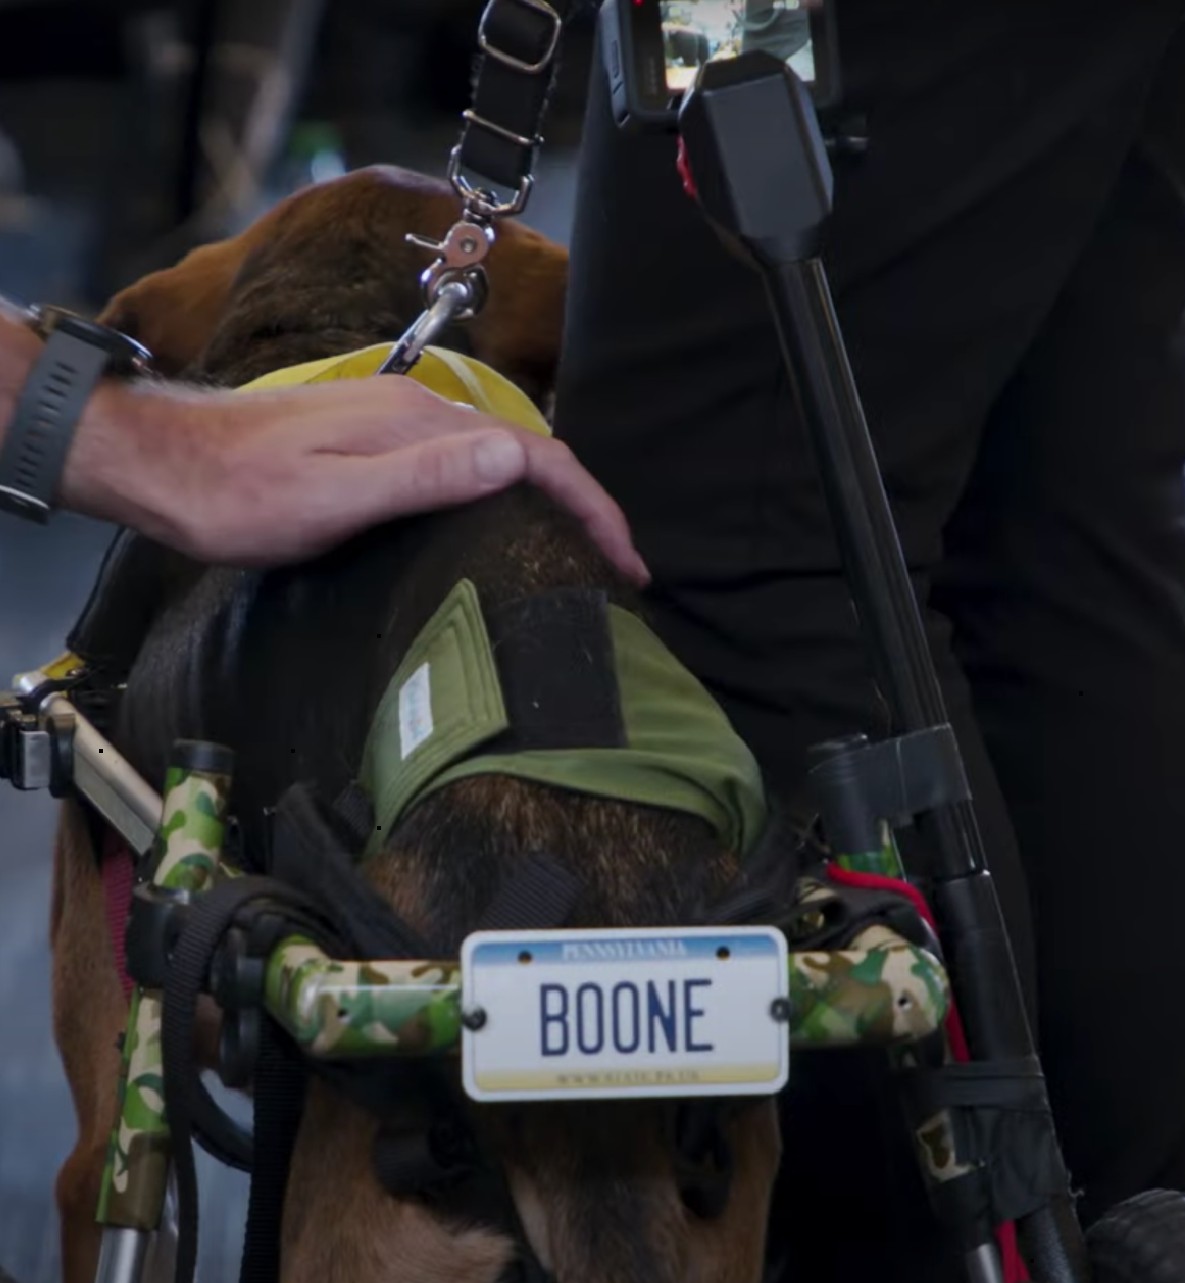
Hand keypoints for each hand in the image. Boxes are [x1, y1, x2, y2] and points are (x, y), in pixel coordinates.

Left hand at [58, 375, 649, 583]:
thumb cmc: (232, 496)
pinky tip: (506, 526)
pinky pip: (468, 463)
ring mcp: (397, 422)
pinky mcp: (377, 439)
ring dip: (552, 502)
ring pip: (503, 459)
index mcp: (419, 425)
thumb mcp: (332, 499)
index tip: (627, 561)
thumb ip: (425, 476)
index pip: (539, 458)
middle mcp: (419, 412)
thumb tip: (517, 457)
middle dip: (588, 508)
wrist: (157, 463)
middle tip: (620, 569)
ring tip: (580, 554)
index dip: (594, 509)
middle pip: (533, 455)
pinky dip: (509, 496)